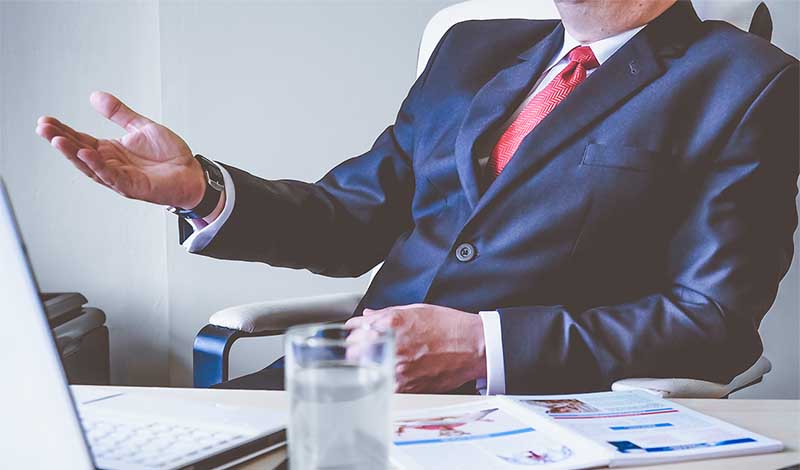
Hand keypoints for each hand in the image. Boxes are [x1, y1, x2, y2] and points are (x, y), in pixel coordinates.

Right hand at [36, 91, 204, 208]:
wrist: (192, 173)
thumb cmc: (170, 155)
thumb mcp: (141, 127)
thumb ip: (119, 113)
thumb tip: (95, 96)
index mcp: (111, 151)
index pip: (81, 139)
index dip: (63, 131)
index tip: (45, 120)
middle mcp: (111, 165)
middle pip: (80, 153)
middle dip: (61, 141)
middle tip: (43, 128)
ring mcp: (120, 177)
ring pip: (91, 166)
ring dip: (73, 154)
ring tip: (57, 140)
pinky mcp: (133, 186)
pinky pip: (112, 176)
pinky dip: (99, 166)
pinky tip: (87, 154)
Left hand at [345, 304, 486, 392]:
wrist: (473, 347)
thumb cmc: (449, 327)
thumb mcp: (416, 310)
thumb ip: (386, 313)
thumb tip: (368, 316)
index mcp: (392, 324)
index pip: (355, 330)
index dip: (354, 332)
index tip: (355, 333)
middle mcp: (392, 346)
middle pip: (353, 352)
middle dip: (356, 349)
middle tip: (363, 348)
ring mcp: (398, 368)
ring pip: (365, 371)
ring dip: (368, 366)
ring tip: (380, 360)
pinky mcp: (406, 386)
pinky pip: (383, 384)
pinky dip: (383, 379)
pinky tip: (392, 372)